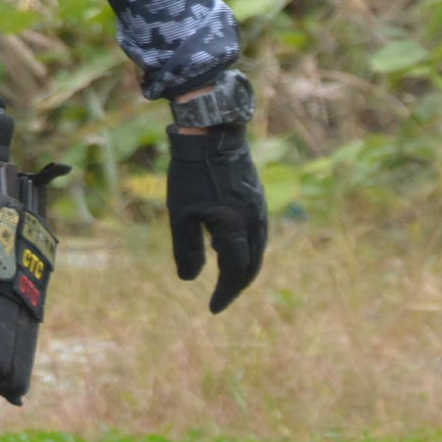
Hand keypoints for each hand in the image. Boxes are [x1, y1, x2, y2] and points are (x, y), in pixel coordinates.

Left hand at [166, 124, 266, 313]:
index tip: (212, 308)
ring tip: (228, 282)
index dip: (225, 293)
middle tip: (221, 299)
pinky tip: (234, 251)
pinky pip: (258, 235)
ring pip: (258, 250)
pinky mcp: (258, 199)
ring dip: (244, 270)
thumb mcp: (181, 213)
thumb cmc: (191, 173)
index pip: (235, 273)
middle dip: (237, 286)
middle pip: (252, 266)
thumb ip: (187, 249)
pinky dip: (248, 251)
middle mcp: (254, 222)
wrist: (213, 133)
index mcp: (235, 228)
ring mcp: (259, 209)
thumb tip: (189, 279)